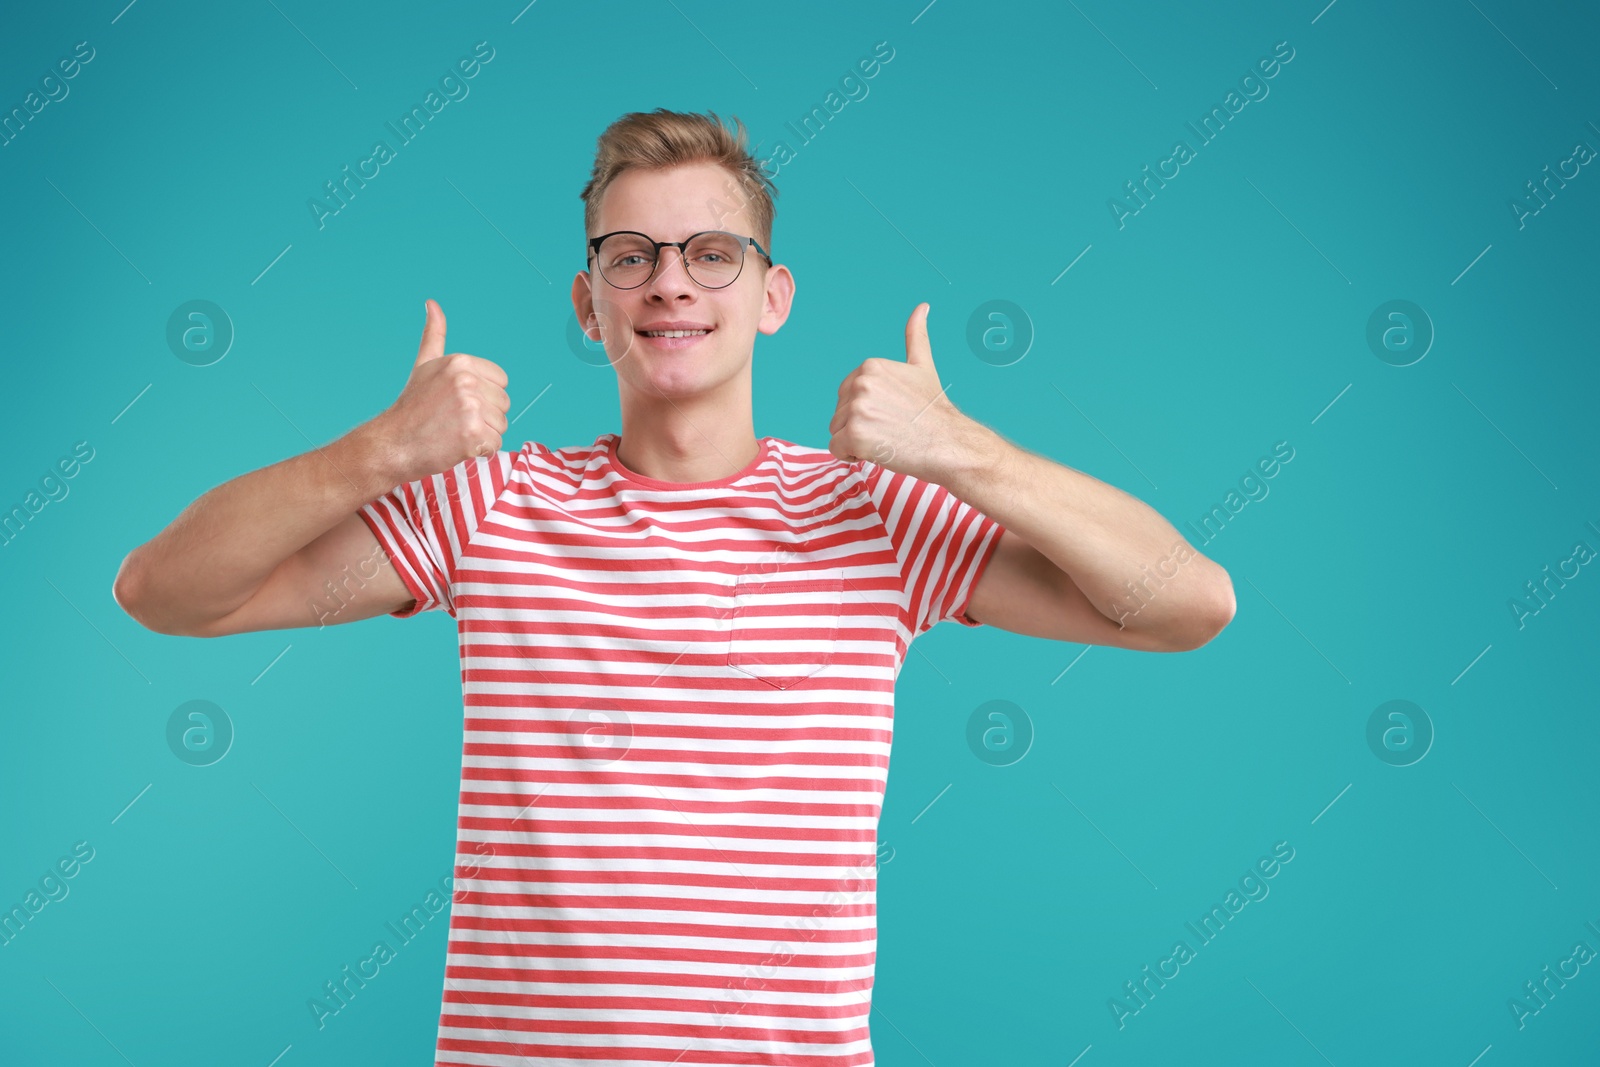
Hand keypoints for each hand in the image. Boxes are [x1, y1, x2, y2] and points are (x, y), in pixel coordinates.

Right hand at [374, 299, 510, 483]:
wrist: (392, 444)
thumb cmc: (411, 407)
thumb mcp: (424, 365)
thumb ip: (434, 335)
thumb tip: (432, 304)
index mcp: (460, 362)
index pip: (502, 381)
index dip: (485, 396)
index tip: (459, 402)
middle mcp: (467, 381)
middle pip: (504, 403)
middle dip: (485, 416)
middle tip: (454, 420)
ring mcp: (470, 407)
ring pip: (502, 424)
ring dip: (483, 434)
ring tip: (454, 432)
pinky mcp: (472, 434)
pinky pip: (495, 443)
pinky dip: (480, 449)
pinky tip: (457, 445)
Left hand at [827, 303, 963, 481]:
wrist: (948, 442)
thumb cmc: (935, 410)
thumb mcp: (923, 367)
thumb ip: (915, 337)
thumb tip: (922, 307)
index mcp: (871, 366)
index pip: (848, 394)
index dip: (867, 410)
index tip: (892, 414)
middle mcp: (861, 383)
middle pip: (840, 413)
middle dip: (860, 425)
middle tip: (891, 429)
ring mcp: (857, 408)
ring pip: (837, 431)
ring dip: (856, 441)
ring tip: (886, 439)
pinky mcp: (854, 434)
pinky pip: (837, 449)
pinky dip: (852, 455)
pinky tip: (878, 451)